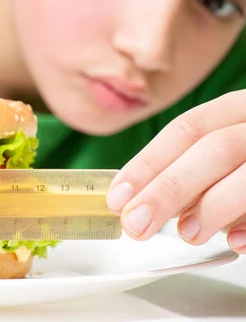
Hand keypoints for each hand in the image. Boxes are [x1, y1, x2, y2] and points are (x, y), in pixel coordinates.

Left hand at [106, 91, 245, 253]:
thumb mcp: (226, 153)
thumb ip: (193, 171)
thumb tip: (142, 198)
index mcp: (239, 109)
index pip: (187, 128)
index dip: (148, 162)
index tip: (119, 195)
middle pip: (214, 148)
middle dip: (168, 189)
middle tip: (136, 224)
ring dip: (211, 207)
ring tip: (186, 233)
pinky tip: (235, 242)